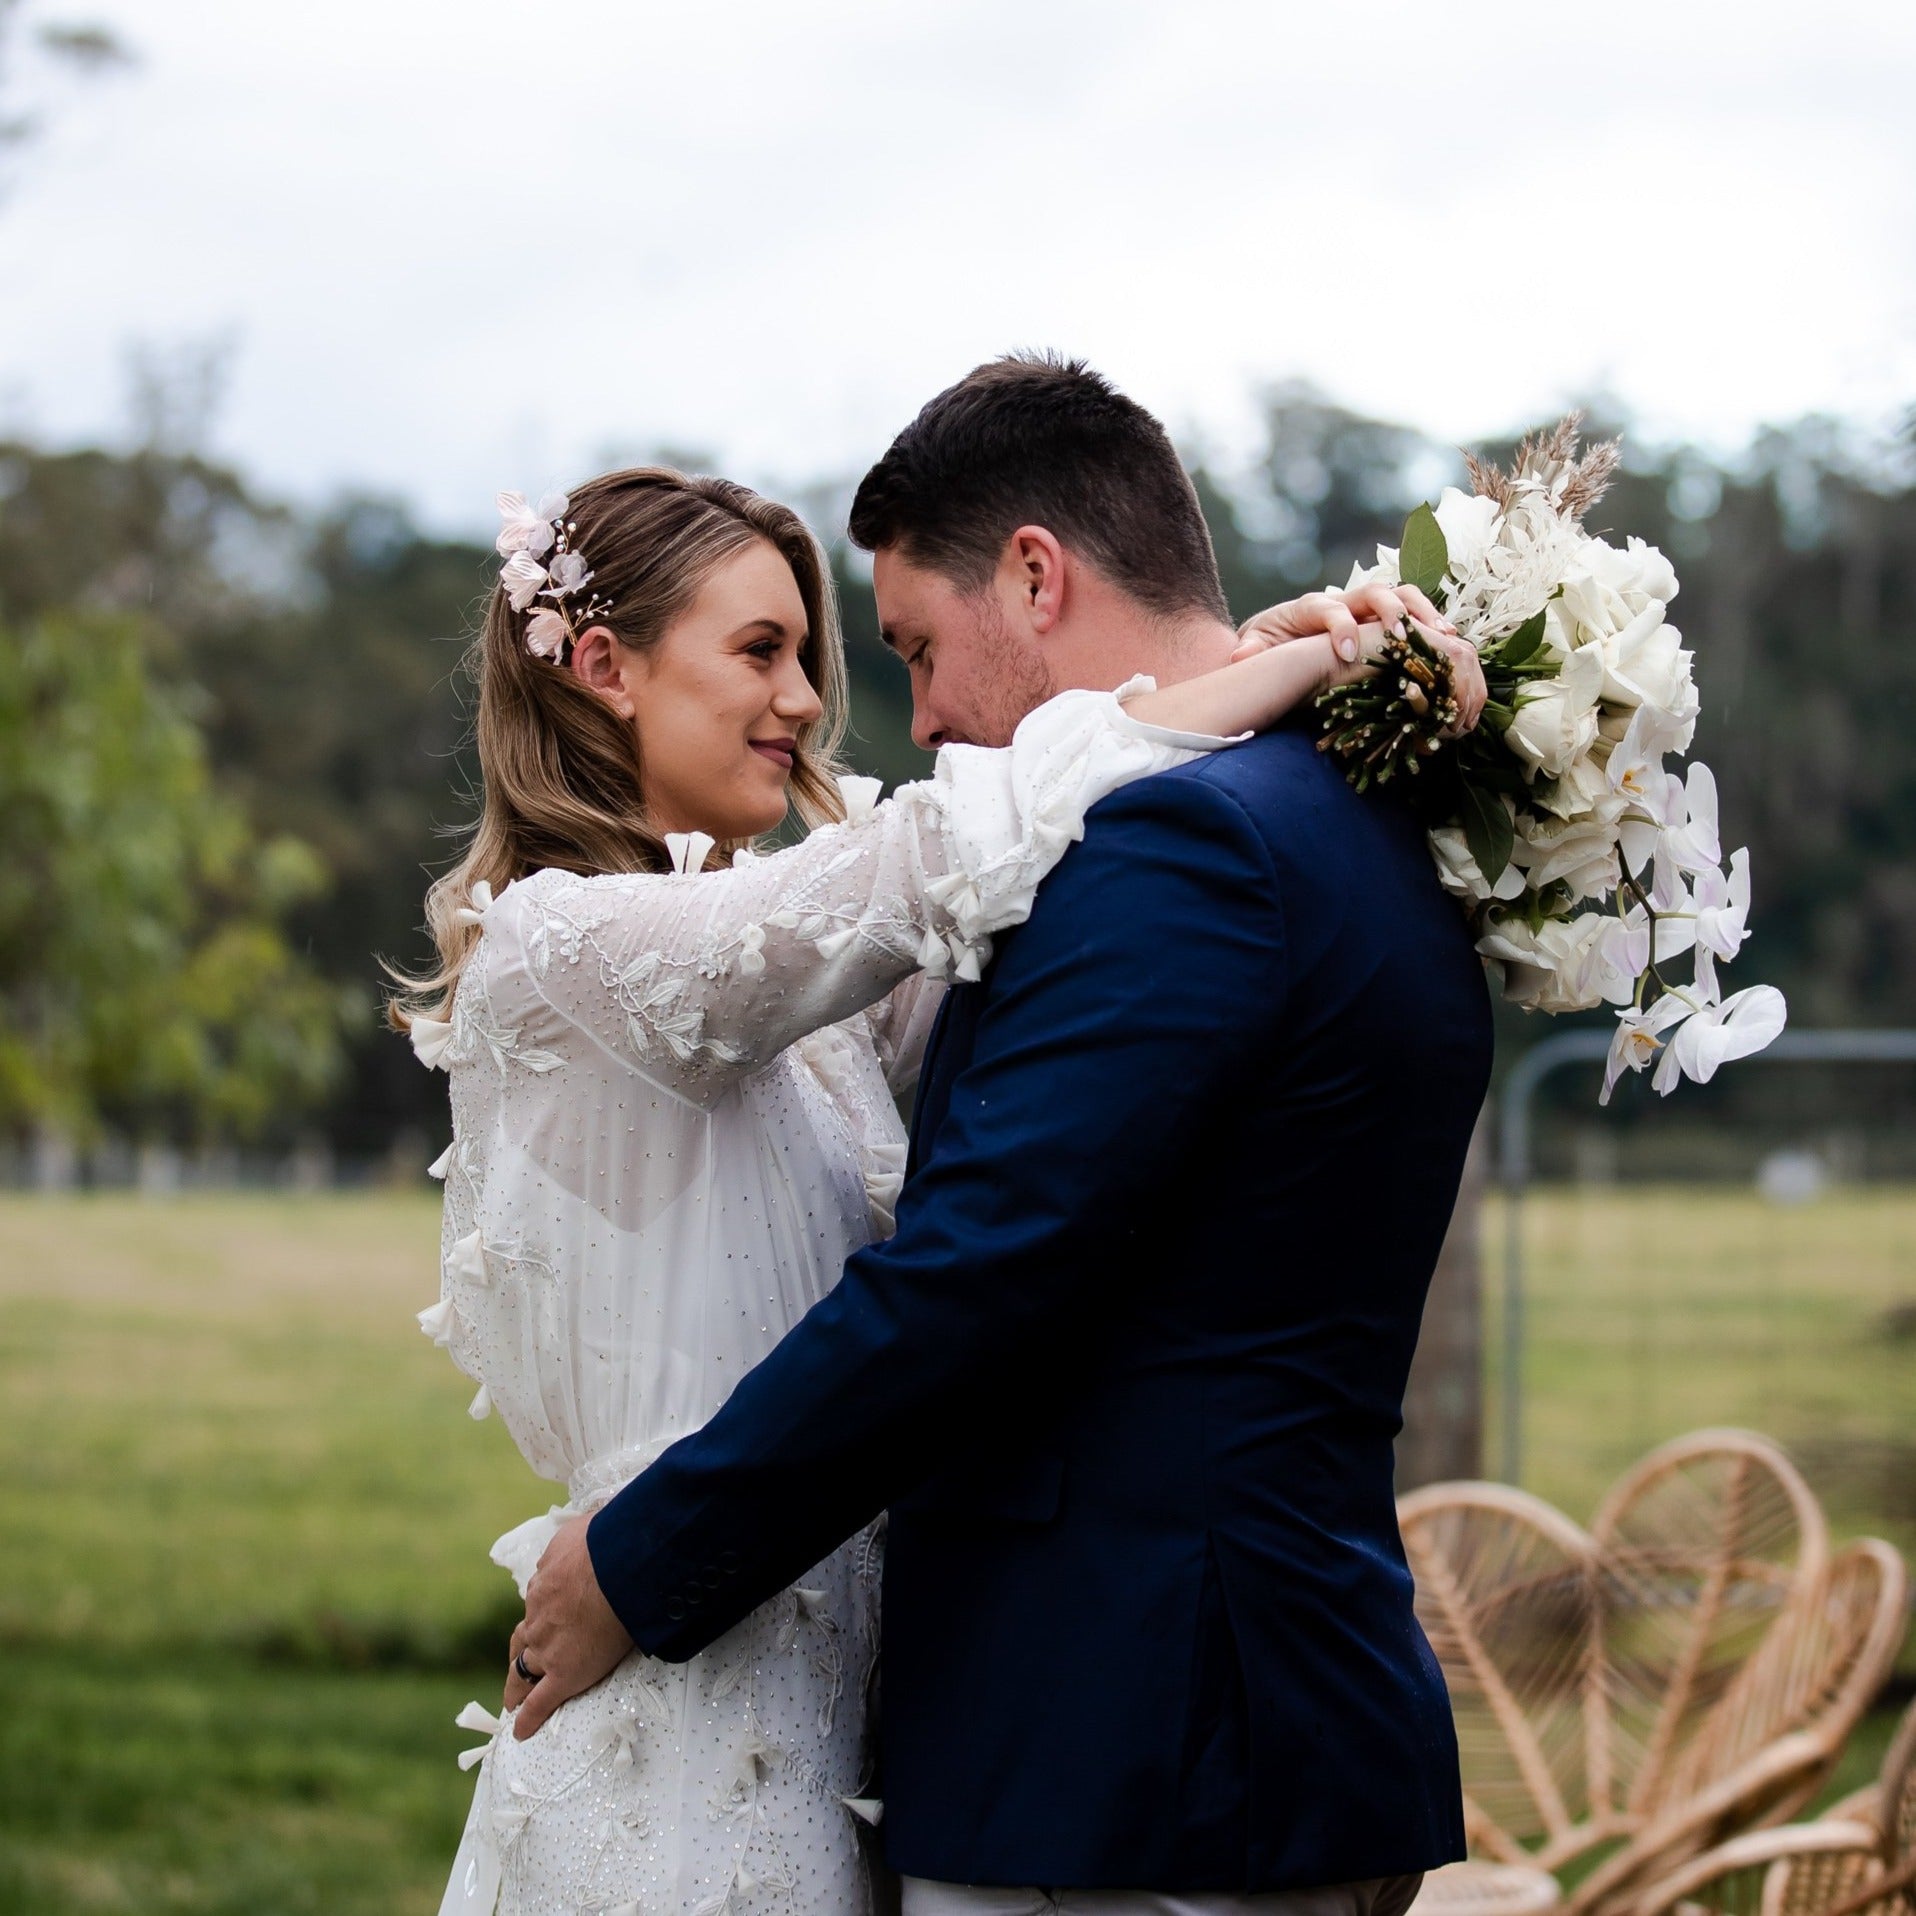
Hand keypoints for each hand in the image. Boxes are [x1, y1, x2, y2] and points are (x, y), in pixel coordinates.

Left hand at [504, 1515, 632, 1738]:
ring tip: (513, 1702)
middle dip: (521, 1653)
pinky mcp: (564, 1675)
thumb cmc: (606, 1543)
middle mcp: (538, 1618)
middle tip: (521, 1666)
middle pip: (523, 1640)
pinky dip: (529, 1719)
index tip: (551, 1619)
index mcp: (544, 1585)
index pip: (539, 1603)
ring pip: (524, 1673)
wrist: (617, 1569)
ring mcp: (548, 1649)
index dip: (544, 1613)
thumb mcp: (580, 1533)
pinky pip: (541, 1703)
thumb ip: (570, 1546)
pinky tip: (521, 1732)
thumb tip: (571, 1548)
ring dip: (517, 1688)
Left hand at [1235, 585, 1485, 734]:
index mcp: (1311, 608)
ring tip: (1444, 638)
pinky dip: (1432, 625)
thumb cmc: (1267, 643)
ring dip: (1423, 614)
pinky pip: (1413, 613)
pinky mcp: (1381, 617)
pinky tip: (1452, 645)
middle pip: (1376, 591)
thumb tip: (1241, 655)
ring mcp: (1365, 606)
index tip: (1348, 655)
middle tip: (1404, 641)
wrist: (1276, 633)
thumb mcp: (1254, 646)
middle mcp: (1343, 600)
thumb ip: (1252, 650)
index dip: (1342, 629)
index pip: (1331, 610)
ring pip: (1402, 595)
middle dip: (1392, 613)